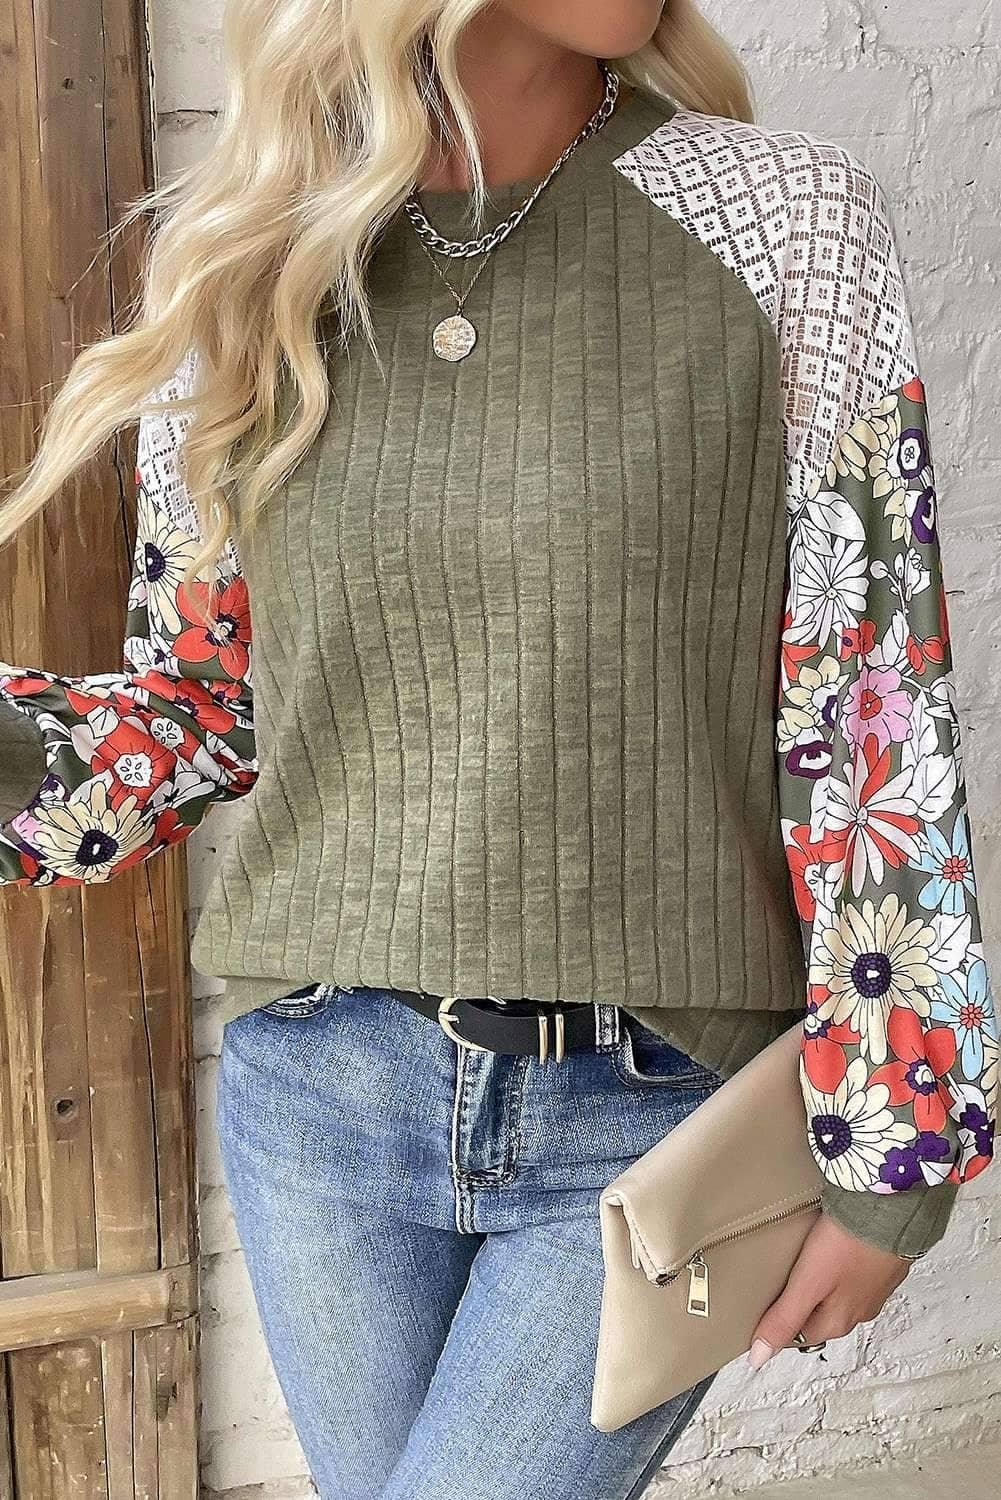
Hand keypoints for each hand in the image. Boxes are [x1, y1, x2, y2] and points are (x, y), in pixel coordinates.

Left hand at [747, 1211, 913, 1369]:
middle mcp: (861, 1310)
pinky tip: (834, 1246)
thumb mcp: (806, 1284)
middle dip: (801, 1299)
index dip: (779, 1318)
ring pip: (839, 1292)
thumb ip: (783, 1320)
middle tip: (782, 1276)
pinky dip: (841, 1264)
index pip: (800, 1334)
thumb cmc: (848, 1243)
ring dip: (823, 1281)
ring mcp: (875, 1287)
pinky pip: (855, 1272)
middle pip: (820, 1314)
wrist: (890, 1209)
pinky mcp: (883, 1264)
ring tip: (806, 1258)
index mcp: (840, 1321)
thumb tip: (759, 1357)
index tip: (766, 1300)